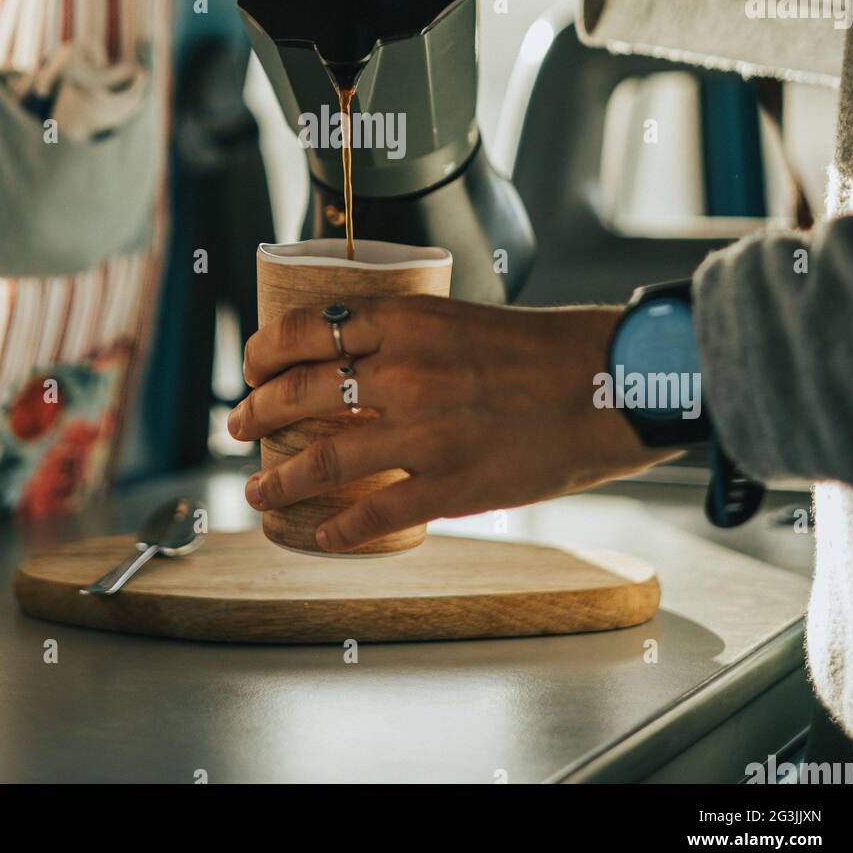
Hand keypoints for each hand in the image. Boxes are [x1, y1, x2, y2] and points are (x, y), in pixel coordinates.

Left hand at [231, 296, 671, 551]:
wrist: (613, 383)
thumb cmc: (548, 349)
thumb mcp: (465, 318)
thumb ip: (412, 337)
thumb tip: (364, 359)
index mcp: (408, 320)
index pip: (305, 330)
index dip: (264, 351)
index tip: (251, 365)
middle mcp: (405, 372)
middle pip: (301, 392)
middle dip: (257, 411)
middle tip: (239, 425)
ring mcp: (425, 432)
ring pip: (325, 458)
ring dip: (281, 477)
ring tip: (259, 487)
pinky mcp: (453, 484)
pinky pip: (377, 511)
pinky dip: (339, 527)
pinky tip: (322, 534)